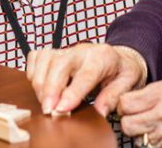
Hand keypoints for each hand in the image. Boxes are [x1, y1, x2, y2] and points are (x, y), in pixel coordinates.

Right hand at [27, 43, 147, 115]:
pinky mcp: (54, 52)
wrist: (119, 58)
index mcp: (103, 57)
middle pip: (60, 64)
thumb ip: (114, 96)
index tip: (62, 109)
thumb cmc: (122, 72)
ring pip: (45, 60)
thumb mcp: (129, 83)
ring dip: (40, 83)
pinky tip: (40, 87)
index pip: (85, 74)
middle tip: (49, 111)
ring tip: (45, 103)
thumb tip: (100, 111)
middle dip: (51, 89)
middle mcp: (82, 51)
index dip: (72, 93)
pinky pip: (36, 57)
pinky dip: (33, 73)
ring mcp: (66, 50)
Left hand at [117, 75, 161, 147]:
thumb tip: (144, 95)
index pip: (126, 102)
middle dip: (130, 120)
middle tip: (141, 116)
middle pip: (127, 125)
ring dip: (145, 134)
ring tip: (161, 127)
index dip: (126, 103)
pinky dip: (159, 145)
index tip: (132, 102)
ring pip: (140, 140)